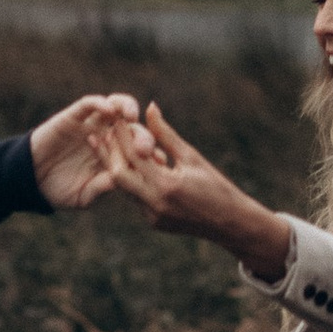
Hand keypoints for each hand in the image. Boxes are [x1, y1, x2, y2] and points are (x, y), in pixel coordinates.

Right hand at [28, 92, 146, 211]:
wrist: (29, 181)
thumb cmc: (58, 190)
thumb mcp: (85, 194)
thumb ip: (104, 186)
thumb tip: (128, 180)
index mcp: (114, 157)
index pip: (139, 150)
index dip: (153, 154)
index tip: (161, 164)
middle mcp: (106, 137)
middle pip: (133, 129)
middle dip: (144, 137)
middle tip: (146, 149)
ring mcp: (91, 125)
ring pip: (116, 106)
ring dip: (127, 108)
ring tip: (132, 117)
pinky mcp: (73, 116)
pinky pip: (89, 104)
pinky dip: (100, 103)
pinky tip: (109, 110)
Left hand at [94, 102, 290, 281]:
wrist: (229, 223)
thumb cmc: (216, 185)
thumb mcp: (191, 156)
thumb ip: (166, 134)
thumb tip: (149, 107)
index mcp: (166, 184)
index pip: (134, 156)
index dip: (122, 136)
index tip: (115, 119)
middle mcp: (155, 203)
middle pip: (119, 175)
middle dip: (110, 153)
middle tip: (103, 133)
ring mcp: (152, 216)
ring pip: (124, 189)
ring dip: (118, 167)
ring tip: (110, 146)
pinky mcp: (153, 223)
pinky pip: (136, 199)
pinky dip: (132, 182)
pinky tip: (127, 167)